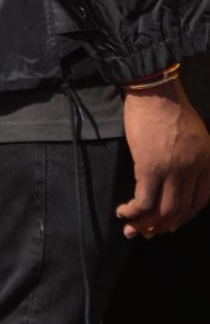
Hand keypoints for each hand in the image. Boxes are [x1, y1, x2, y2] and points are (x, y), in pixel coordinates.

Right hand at [118, 80, 209, 237]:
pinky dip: (132, 212)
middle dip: (162, 226)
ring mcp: (173, 170)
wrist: (154, 91)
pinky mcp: (149, 168)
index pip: (200, 201)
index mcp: (208, 161)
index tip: (169, 224)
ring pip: (163, 211)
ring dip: (146, 225)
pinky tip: (122, 212)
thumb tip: (175, 180)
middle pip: (181, 210)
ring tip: (131, 229)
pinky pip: (143, 201)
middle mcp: (194, 169)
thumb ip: (192, 158)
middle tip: (146, 232)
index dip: (184, 217)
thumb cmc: (170, 108)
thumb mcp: (195, 134)